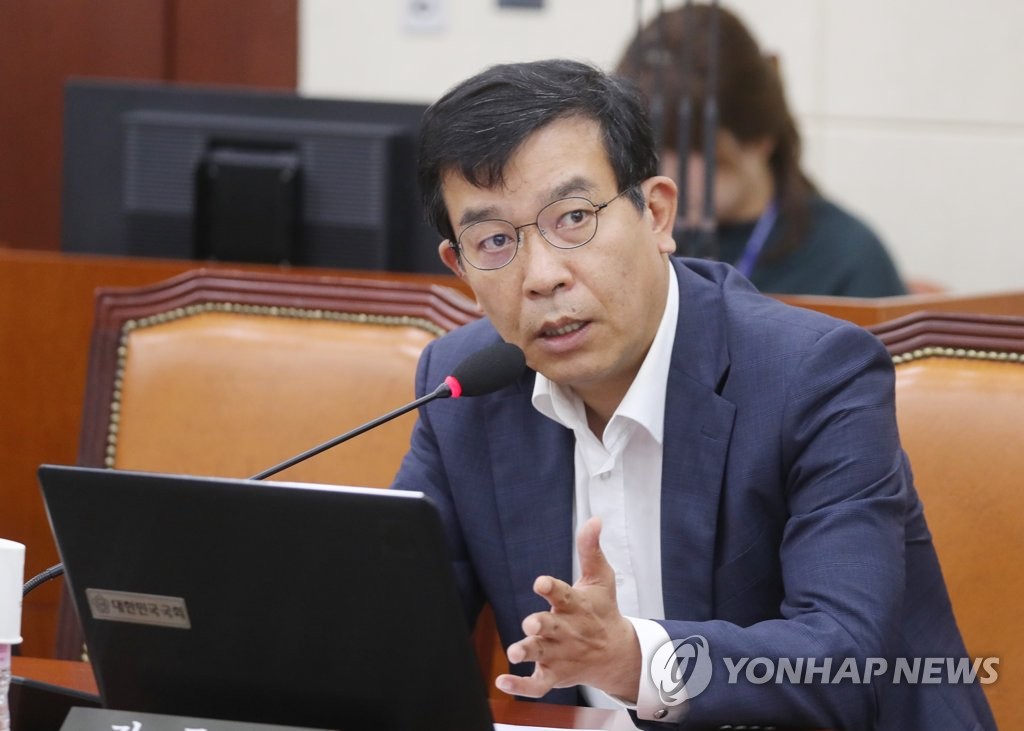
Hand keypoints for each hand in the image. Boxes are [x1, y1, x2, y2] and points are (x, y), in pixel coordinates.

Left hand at [495, 517, 641, 701]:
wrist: (617, 654)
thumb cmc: (603, 610)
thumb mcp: (601, 578)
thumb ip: (590, 549)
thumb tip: (594, 519)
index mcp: (577, 605)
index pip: (564, 595)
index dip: (551, 588)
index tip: (540, 582)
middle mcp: (568, 631)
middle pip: (552, 628)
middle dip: (541, 626)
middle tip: (530, 623)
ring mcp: (560, 654)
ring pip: (542, 656)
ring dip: (528, 653)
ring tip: (514, 653)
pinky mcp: (554, 674)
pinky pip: (537, 685)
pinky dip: (520, 687)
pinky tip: (502, 682)